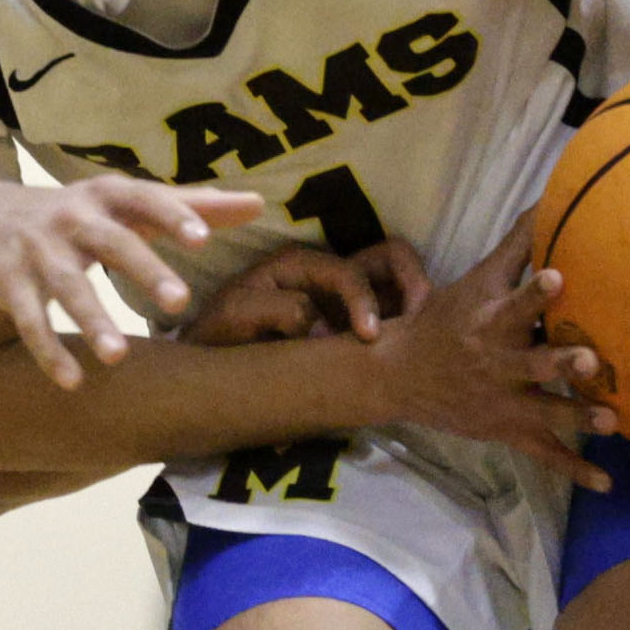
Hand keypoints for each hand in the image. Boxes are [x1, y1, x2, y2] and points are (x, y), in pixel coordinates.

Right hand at [0, 176, 261, 386]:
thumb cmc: (79, 214)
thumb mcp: (128, 203)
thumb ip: (191, 205)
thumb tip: (258, 205)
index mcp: (109, 195)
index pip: (146, 200)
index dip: (174, 217)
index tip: (204, 239)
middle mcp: (73, 218)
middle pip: (112, 243)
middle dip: (142, 270)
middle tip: (179, 302)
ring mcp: (38, 250)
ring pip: (67, 286)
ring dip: (92, 319)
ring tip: (118, 357)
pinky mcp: (11, 282)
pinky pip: (30, 319)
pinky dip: (48, 351)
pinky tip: (72, 382)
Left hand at [181, 239, 430, 346]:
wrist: (209, 369)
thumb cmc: (218, 339)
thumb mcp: (235, 318)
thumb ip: (276, 310)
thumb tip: (321, 324)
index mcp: (300, 265)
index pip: (351, 272)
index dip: (363, 301)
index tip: (368, 337)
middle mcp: (327, 276)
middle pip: (390, 260)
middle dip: (412, 285)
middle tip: (420, 324)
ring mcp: (342, 299)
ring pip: (397, 288)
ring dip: (412, 308)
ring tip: (417, 341)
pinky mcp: (351, 325)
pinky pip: (390, 318)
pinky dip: (403, 331)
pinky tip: (402, 360)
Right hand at [366, 239, 615, 490]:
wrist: (398, 376)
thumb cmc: (448, 320)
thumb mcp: (476, 280)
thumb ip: (517, 245)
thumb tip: (552, 198)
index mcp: (489, 322)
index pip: (513, 304)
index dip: (535, 293)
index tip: (558, 278)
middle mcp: (495, 364)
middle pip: (530, 364)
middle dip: (559, 363)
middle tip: (590, 360)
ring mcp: (501, 402)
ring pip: (541, 412)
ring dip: (574, 417)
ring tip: (610, 422)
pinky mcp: (506, 430)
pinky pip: (543, 453)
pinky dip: (574, 470)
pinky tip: (608, 483)